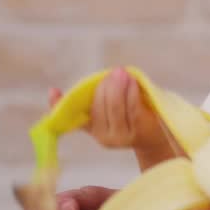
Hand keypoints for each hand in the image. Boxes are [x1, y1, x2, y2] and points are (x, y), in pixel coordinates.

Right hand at [49, 67, 168, 152]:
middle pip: (99, 106)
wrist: (157, 135)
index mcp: (92, 129)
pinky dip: (131, 92)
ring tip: (123, 72)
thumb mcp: (108, 109)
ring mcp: (121, 136)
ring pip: (115, 107)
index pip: (73, 116)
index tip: (53, 92)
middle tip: (114, 72)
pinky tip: (133, 81)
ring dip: (119, 87)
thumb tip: (53, 92)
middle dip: (105, 87)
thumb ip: (90, 97)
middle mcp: (103, 136)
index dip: (60, 104)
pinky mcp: (138, 131)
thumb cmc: (129, 116)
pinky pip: (132, 108)